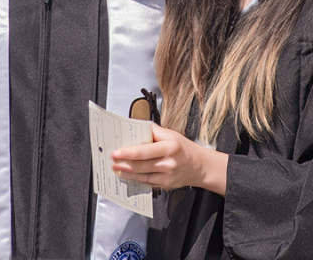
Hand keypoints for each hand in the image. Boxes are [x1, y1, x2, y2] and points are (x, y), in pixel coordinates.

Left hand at [111, 124, 228, 195]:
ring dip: (126, 173)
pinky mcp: (165, 185)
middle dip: (123, 163)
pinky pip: (147, 183)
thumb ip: (154, 131)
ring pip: (142, 176)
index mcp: (170, 147)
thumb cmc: (184, 148)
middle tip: (112, 160)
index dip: (128, 152)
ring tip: (116, 168)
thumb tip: (137, 127)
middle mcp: (168, 163)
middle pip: (141, 165)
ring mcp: (167, 177)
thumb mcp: (172, 134)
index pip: (145, 151)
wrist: (200, 166)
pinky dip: (136, 180)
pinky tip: (127, 176)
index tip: (116, 152)